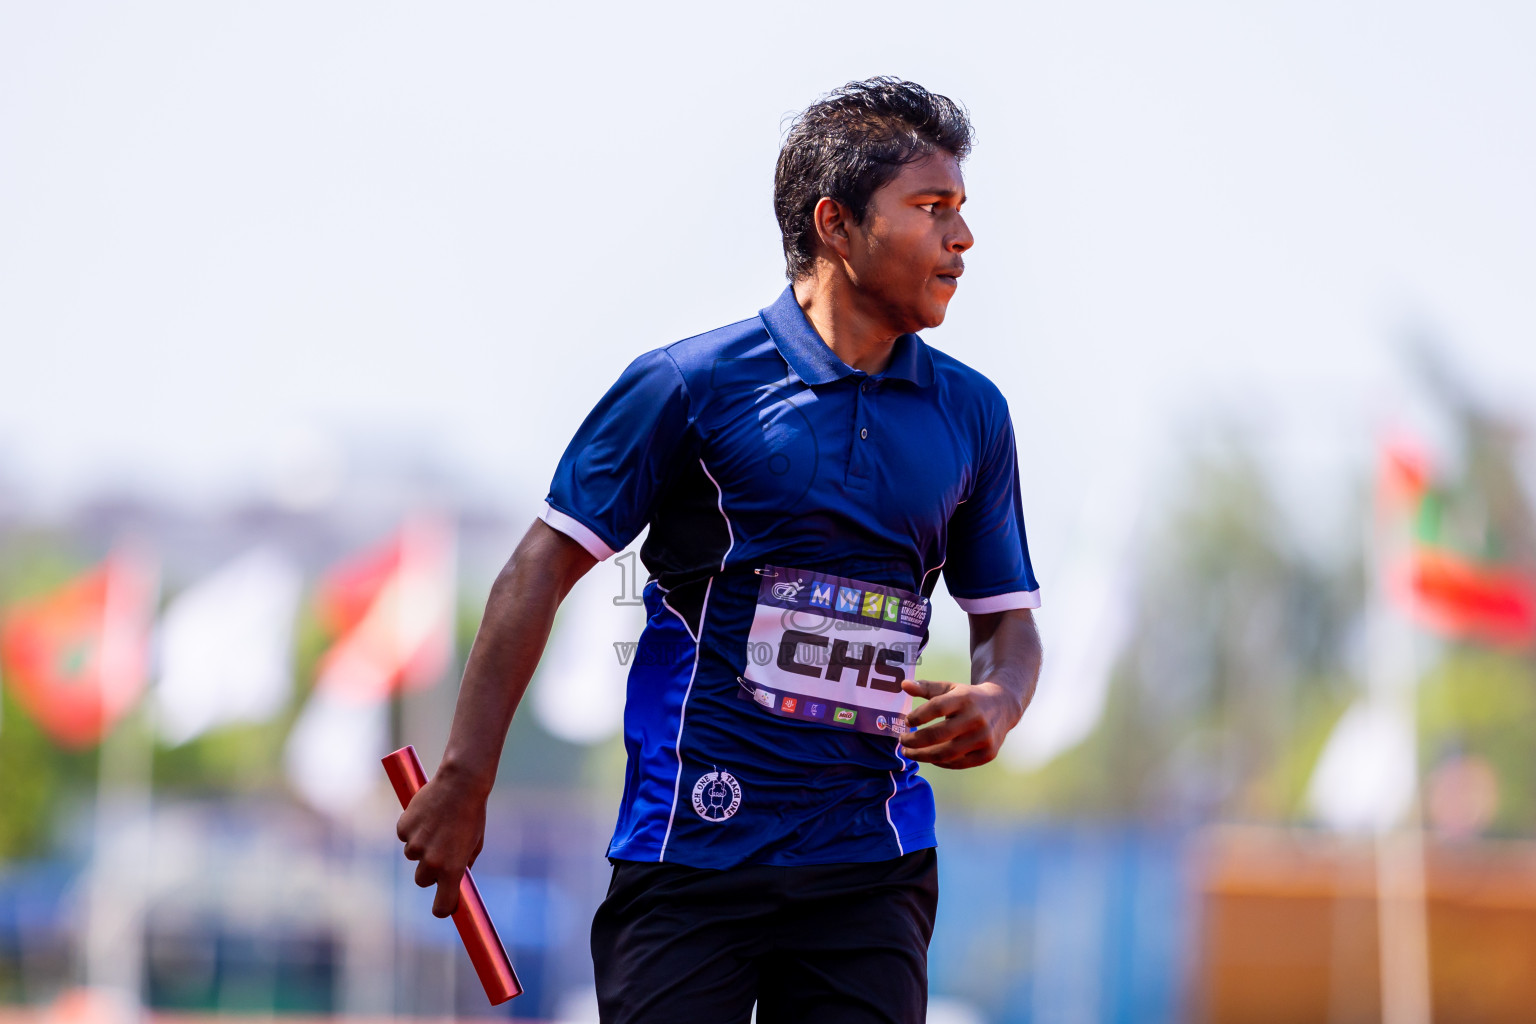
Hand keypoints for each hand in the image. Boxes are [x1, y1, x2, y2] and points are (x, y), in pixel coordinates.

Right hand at [395, 765, 487, 917]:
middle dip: (430, 870)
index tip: (443, 906)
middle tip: (442, 849)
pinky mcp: (403, 828)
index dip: (443, 908)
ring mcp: (415, 844)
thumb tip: (455, 882)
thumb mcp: (474, 843)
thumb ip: (464, 865)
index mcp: (452, 868)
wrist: (461, 783)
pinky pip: (405, 836)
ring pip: (412, 856)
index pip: (442, 906)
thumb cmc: (472, 814)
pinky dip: (412, 828)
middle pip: (423, 880)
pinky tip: (427, 814)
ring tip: (437, 824)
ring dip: (421, 846)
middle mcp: (431, 860)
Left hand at [897, 678, 1022, 768]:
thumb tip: (904, 685)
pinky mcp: (987, 754)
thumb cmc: (969, 697)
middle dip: (914, 741)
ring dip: (923, 756)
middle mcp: (976, 719)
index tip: (906, 721)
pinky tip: (929, 757)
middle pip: (938, 735)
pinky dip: (939, 762)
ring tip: (909, 752)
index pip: (936, 708)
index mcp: (965, 698)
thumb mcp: (950, 688)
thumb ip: (926, 687)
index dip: (917, 716)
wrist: (1003, 706)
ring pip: (946, 754)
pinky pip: (957, 763)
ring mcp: (983, 738)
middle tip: (902, 741)